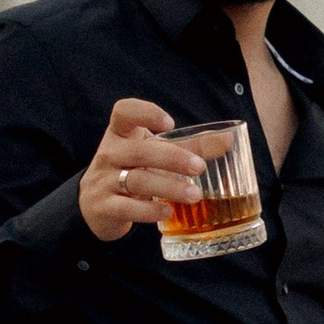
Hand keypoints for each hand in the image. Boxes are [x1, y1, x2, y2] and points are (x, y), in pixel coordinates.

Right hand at [77, 98, 208, 245]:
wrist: (94, 206)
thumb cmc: (130, 171)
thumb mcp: (153, 154)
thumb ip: (189, 147)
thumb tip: (229, 139)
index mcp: (120, 134)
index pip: (124, 112)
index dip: (145, 113)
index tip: (170, 124)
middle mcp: (109, 154)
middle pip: (140, 151)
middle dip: (172, 158)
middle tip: (200, 167)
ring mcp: (104, 181)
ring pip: (136, 181)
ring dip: (169, 187)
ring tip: (195, 195)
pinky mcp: (104, 208)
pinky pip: (127, 208)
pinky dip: (149, 212)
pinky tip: (168, 212)